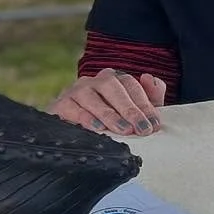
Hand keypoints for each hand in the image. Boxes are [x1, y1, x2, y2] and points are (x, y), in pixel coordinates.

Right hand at [50, 70, 166, 136]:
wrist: (68, 135)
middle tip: (141, 128)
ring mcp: (75, 91)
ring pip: (92, 96)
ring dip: (109, 114)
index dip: (144, 104)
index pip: (131, 85)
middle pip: (112, 86)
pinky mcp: (60, 104)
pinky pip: (72, 107)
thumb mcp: (132, 114)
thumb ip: (149, 97)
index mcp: (113, 80)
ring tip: (124, 130)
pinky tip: (98, 128)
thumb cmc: (106, 124)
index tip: (153, 124)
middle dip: (129, 109)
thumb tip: (150, 78)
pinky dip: (86, 118)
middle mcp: (94, 81)